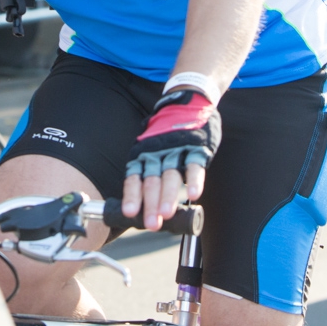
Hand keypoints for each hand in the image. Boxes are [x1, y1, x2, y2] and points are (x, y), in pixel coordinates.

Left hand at [122, 88, 218, 230]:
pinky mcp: (196, 147)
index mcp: (144, 155)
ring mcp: (177, 150)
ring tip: (167, 213)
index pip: (135, 178)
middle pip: (152, 181)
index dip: (132, 196)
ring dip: (169, 195)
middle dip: (151, 204)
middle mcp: (158, 153)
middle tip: (150, 223)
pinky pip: (194, 165)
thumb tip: (143, 203)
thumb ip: (148, 171)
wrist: (188, 101)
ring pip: (171, 175)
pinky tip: (194, 194)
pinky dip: (194, 180)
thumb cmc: (167, 132)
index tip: (130, 213)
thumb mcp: (150, 147)